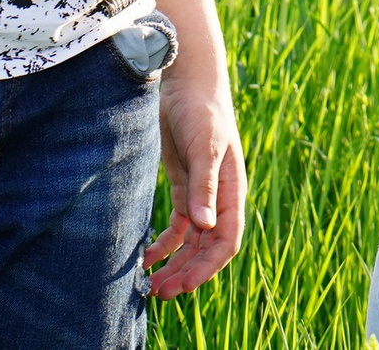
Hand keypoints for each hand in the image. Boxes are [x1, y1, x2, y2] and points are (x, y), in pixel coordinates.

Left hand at [146, 67, 245, 299]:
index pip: (227, 240)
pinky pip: (176, 227)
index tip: (184, 286)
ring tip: (151, 285)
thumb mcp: (205, 147)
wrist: (186, 84)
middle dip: (187, 272)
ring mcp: (200, 195)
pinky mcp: (182, 187)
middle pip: (206, 248)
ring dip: (175, 264)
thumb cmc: (202, 111)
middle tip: (160, 293)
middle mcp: (218, 199)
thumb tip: (206, 226)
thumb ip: (204, 185)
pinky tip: (145, 257)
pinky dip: (163, 245)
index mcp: (232, 191)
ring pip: (191, 242)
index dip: (208, 267)